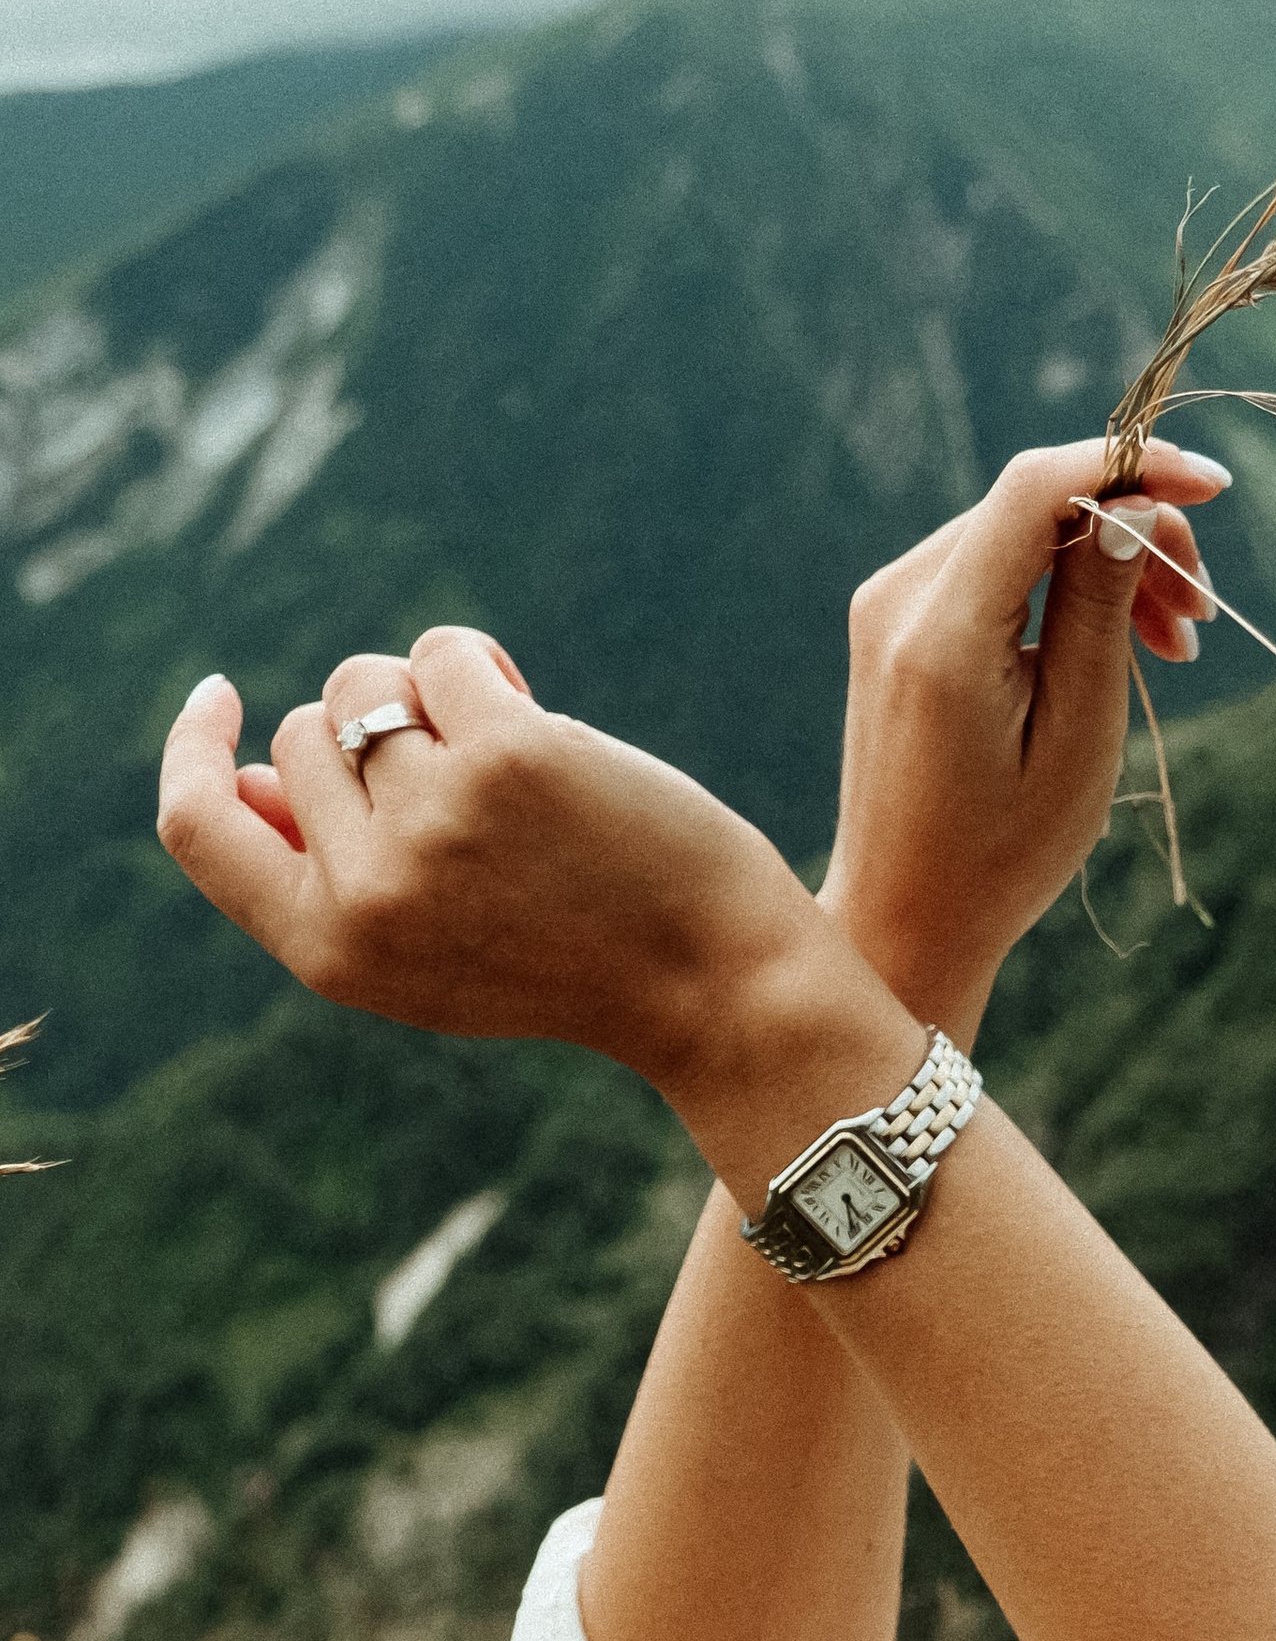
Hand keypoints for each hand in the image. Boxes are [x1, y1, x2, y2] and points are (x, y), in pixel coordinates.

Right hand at [158, 631, 864, 1104]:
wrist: (714, 986)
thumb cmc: (571, 960)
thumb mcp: (424, 952)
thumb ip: (328, 874)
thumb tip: (246, 776)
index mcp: (330, 950)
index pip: (196, 828)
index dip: (194, 751)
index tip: (221, 695)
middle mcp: (369, 890)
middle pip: (303, 736)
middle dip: (373, 733)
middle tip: (466, 781)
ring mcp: (433, 819)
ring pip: (366, 684)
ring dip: (429, 695)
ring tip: (505, 752)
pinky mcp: (507, 756)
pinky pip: (444, 653)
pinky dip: (483, 669)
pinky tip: (537, 718)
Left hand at [820, 436, 1228, 1029]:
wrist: (904, 920)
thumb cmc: (1001, 854)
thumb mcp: (1078, 738)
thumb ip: (1099, 612)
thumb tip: (1134, 505)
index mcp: (941, 632)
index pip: (1037, 487)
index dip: (1133, 466)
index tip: (1218, 488)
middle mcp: (900, 598)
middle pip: (1036, 505)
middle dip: (1135, 536)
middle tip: (1203, 617)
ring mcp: (891, 606)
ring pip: (1022, 534)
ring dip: (1108, 568)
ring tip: (1177, 644)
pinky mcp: (898, 624)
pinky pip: (997, 571)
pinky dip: (1063, 591)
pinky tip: (1115, 648)